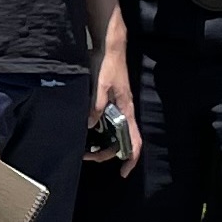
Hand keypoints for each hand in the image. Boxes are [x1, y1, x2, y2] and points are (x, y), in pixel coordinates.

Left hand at [92, 48, 139, 176]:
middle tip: (89, 157)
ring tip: (87, 150)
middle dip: (108, 153)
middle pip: (123, 141)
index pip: (135, 141)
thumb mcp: (101, 85)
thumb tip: (89, 124)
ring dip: (104, 144)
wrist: (112, 49)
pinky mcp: (113, 103)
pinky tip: (89, 133)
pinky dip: (102, 132)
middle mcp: (126, 112)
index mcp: (127, 110)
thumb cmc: (109, 65)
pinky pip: (110, 123)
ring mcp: (120, 108)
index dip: (131, 158)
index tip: (123, 172)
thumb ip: (96, 105)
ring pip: (116, 134)